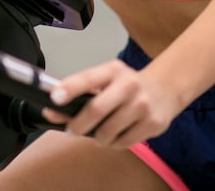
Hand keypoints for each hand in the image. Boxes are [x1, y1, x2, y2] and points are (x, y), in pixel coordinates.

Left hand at [42, 59, 182, 147]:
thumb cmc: (125, 86)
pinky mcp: (153, 123)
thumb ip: (79, 94)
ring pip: (109, 131)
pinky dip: (114, 143)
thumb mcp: (104, 81)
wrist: (164, 89)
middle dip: (78, 125)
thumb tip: (51, 112)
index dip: (70, 88)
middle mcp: (129, 84)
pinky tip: (116, 135)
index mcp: (112, 70)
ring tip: (98, 133)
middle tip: (72, 130)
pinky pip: (124, 142)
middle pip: (97, 109)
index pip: (88, 78)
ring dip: (97, 138)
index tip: (55, 98)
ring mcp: (142, 104)